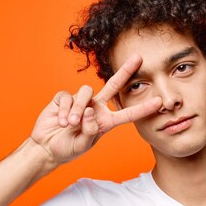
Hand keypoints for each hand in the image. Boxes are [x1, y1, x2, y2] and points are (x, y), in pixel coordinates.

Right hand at [30, 54, 161, 163]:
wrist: (46, 147)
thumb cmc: (68, 148)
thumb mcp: (83, 145)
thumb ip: (90, 130)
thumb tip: (91, 110)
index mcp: (105, 121)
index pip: (127, 113)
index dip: (143, 108)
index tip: (159, 102)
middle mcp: (95, 107)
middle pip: (113, 85)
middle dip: (125, 70)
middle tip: (138, 57)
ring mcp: (80, 101)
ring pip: (86, 92)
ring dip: (78, 110)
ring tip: (70, 125)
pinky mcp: (64, 98)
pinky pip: (68, 97)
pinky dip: (65, 111)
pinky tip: (61, 121)